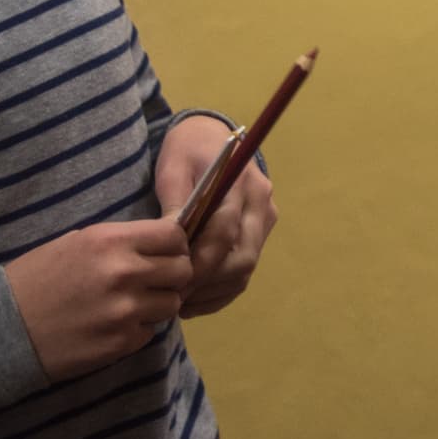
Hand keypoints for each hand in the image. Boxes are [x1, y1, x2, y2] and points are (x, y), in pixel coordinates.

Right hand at [3, 219, 193, 382]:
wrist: (1, 330)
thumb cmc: (34, 279)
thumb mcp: (76, 242)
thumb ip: (120, 242)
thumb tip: (158, 243)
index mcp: (111, 240)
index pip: (174, 235)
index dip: (175, 243)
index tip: (165, 252)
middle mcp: (124, 273)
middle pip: (183, 270)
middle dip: (173, 275)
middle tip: (155, 281)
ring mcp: (125, 311)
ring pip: (172, 304)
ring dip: (159, 304)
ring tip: (133, 304)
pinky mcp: (121, 343)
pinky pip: (150, 331)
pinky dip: (139, 329)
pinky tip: (114, 326)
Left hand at [155, 115, 275, 317]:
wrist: (210, 137)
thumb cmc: (187, 151)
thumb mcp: (173, 170)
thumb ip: (175, 205)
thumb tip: (172, 246)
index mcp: (241, 184)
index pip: (225, 234)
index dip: (199, 263)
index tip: (171, 282)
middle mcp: (261, 204)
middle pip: (242, 258)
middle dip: (207, 283)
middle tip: (174, 297)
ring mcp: (265, 219)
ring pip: (246, 269)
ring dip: (214, 292)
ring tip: (180, 301)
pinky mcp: (261, 232)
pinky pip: (246, 271)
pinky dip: (222, 291)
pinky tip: (195, 299)